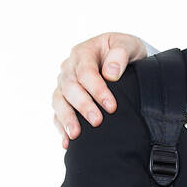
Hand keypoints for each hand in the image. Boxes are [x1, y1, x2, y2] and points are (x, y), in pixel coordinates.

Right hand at [52, 32, 147, 146]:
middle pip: (70, 87)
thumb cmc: (125, 51)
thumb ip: (120, 54)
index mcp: (83, 52)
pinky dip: (61, 127)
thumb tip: (110, 73)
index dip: (97, 89)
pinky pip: (57, 113)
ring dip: (67, 118)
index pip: (85, 72)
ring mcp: (65, 84)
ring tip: (76, 135)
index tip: (111, 106)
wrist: (124, 59)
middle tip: (97, 121)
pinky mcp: (65, 99)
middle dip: (83, 106)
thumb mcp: (128, 45)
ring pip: (59, 100)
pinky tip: (67, 142)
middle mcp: (69, 68)